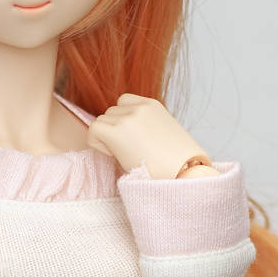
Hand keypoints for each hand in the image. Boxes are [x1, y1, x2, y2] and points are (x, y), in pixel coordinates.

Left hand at [87, 94, 208, 178]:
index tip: (133, 140)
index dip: (122, 121)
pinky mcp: (117, 131)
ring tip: (124, 154)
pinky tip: (114, 156)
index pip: (123, 102)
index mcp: (152, 105)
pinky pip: (93, 131)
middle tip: (129, 151)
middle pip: (110, 113)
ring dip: (106, 139)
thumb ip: (145, 125)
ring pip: (100, 122)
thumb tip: (126, 133)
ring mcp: (128, 118)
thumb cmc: (176, 163)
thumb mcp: (164, 133)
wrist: (184, 174)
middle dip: (114, 131)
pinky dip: (98, 144)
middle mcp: (139, 107)